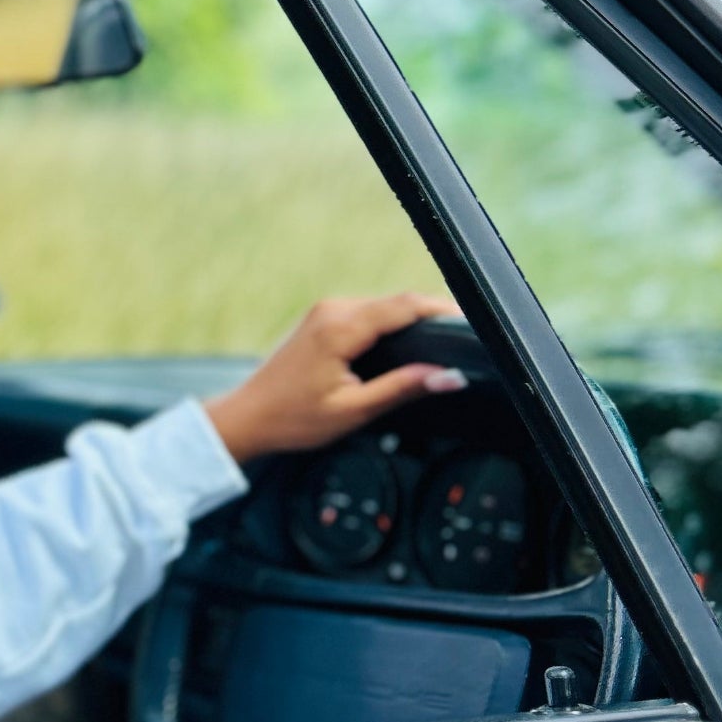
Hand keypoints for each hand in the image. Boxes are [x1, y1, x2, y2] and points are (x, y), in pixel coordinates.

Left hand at [204, 293, 465, 467]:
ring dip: (413, 320)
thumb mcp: (355, 410)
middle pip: (398, 302)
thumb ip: (403, 388)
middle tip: (468, 338)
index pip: (405, 306)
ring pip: (384, 306)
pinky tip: (409, 344)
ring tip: (446, 341)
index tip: (473, 324)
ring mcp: (325, 311)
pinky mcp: (323, 319)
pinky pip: (368, 313)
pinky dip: (392, 324)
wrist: (248, 417)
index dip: (443, 311)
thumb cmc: (292, 418)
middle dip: (433, 317)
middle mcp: (332, 310)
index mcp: (340, 327)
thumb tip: (449, 376)